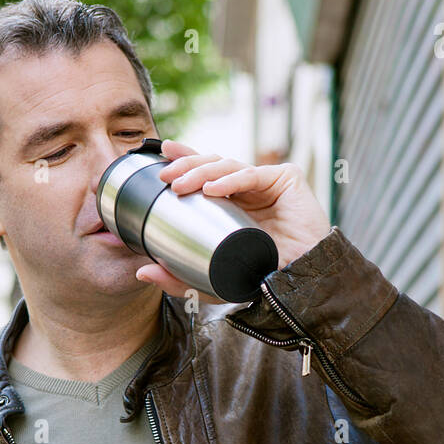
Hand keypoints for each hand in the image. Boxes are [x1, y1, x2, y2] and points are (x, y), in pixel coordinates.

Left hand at [133, 138, 331, 300]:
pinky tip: (212, 188)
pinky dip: (230, 179)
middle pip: (212, 164)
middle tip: (164, 176)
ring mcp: (267, 182)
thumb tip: (141, 272)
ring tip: (180, 185)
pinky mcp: (287, 179)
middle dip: (185, 165)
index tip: (159, 158)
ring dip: (200, 171)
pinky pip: (252, 174)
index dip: (183, 161)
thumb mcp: (211, 282)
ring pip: (227, 164)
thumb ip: (178, 279)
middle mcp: (248, 189)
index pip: (204, 175)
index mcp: (232, 203)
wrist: (302, 285)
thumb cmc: (262, 280)